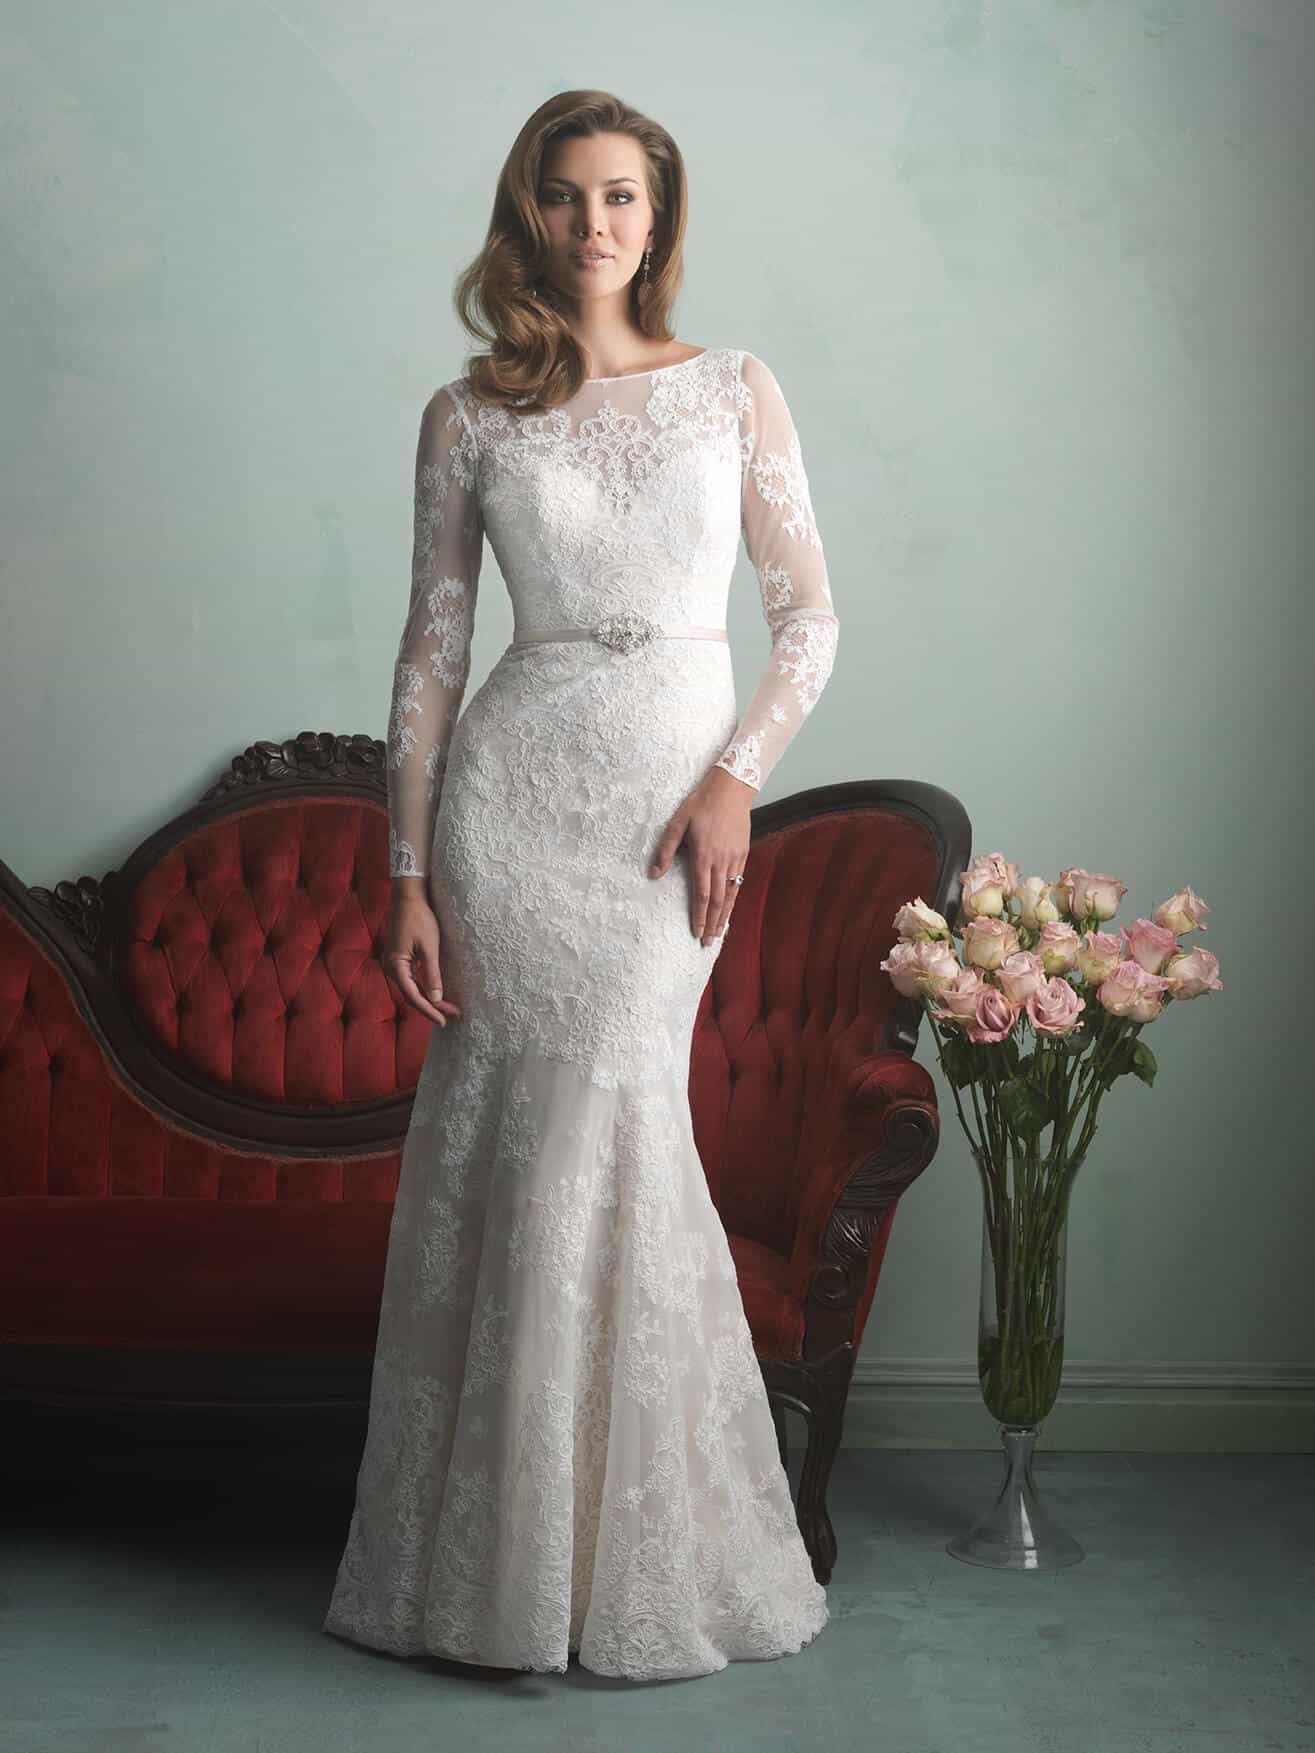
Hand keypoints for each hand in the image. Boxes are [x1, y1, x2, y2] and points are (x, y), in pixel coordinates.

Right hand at [383, 881, 462, 1026]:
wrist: (408, 897)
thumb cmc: (419, 918)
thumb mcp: (429, 947)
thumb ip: (432, 974)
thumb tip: (436, 998)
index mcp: (395, 966)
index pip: (413, 996)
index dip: (429, 1010)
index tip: (444, 1020)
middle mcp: (391, 967)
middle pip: (412, 994)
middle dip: (432, 1006)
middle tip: (452, 1016)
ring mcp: (394, 964)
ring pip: (412, 988)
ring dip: (429, 998)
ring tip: (448, 1008)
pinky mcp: (399, 959)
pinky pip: (412, 979)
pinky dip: (424, 987)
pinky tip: (437, 993)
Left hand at [649, 765, 753, 944]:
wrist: (731, 789)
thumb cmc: (700, 804)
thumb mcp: (677, 823)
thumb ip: (665, 850)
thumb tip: (654, 875)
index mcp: (703, 856)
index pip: (701, 894)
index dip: (699, 916)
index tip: (695, 932)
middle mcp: (721, 861)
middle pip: (718, 900)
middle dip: (712, 923)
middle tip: (707, 942)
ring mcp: (735, 859)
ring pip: (731, 894)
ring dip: (725, 916)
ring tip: (719, 933)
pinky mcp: (743, 854)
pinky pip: (739, 882)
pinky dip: (734, 899)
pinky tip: (730, 909)